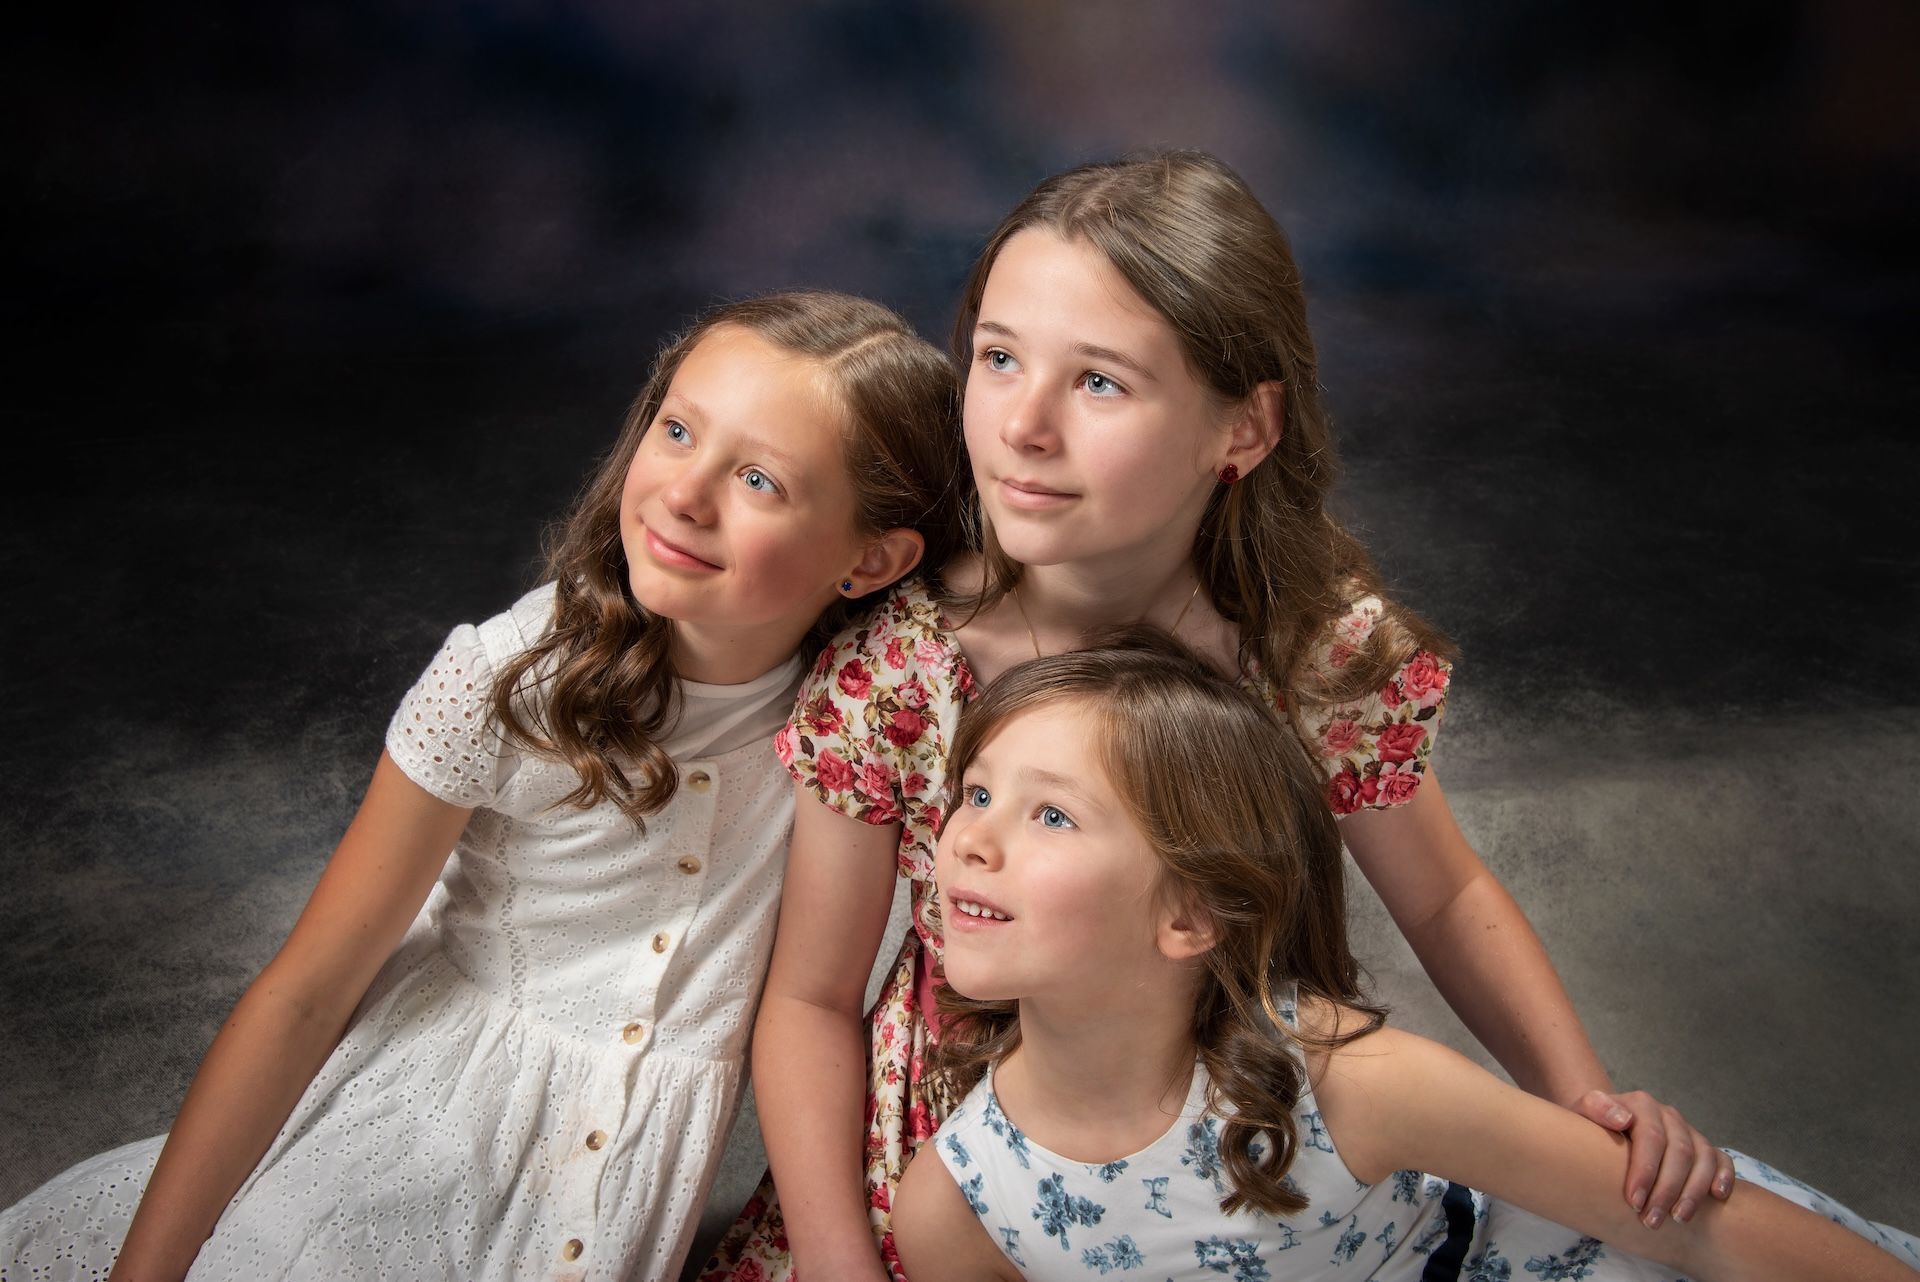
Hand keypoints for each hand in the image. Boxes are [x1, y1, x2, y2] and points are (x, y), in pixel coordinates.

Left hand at [1575, 1089, 1733, 1226]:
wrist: (1605, 1123)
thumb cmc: (1591, 1125)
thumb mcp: (1582, 1112)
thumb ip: (1595, 1107)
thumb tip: (1622, 1118)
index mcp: (1642, 1105)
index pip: (1651, 1137)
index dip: (1646, 1170)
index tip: (1634, 1201)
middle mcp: (1669, 1115)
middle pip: (1679, 1152)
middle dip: (1667, 1190)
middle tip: (1652, 1221)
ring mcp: (1688, 1131)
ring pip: (1703, 1158)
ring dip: (1694, 1192)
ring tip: (1678, 1219)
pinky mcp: (1702, 1147)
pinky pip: (1721, 1159)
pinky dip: (1724, 1176)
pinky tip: (1717, 1197)